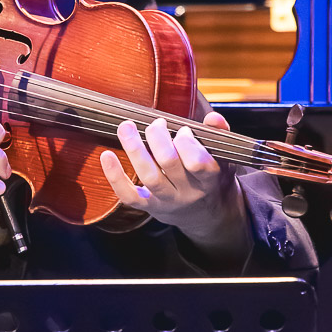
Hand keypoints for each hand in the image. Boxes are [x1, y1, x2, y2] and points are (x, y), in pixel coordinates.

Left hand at [98, 111, 248, 262]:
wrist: (206, 213)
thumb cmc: (213, 177)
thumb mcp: (224, 156)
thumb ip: (219, 133)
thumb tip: (213, 117)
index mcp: (209, 179)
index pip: (198, 163)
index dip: (187, 142)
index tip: (183, 130)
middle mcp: (187, 192)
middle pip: (169, 164)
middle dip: (158, 138)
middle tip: (157, 124)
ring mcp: (167, 200)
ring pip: (149, 176)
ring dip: (135, 149)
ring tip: (126, 127)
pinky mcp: (149, 206)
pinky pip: (129, 195)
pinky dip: (115, 176)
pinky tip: (106, 155)